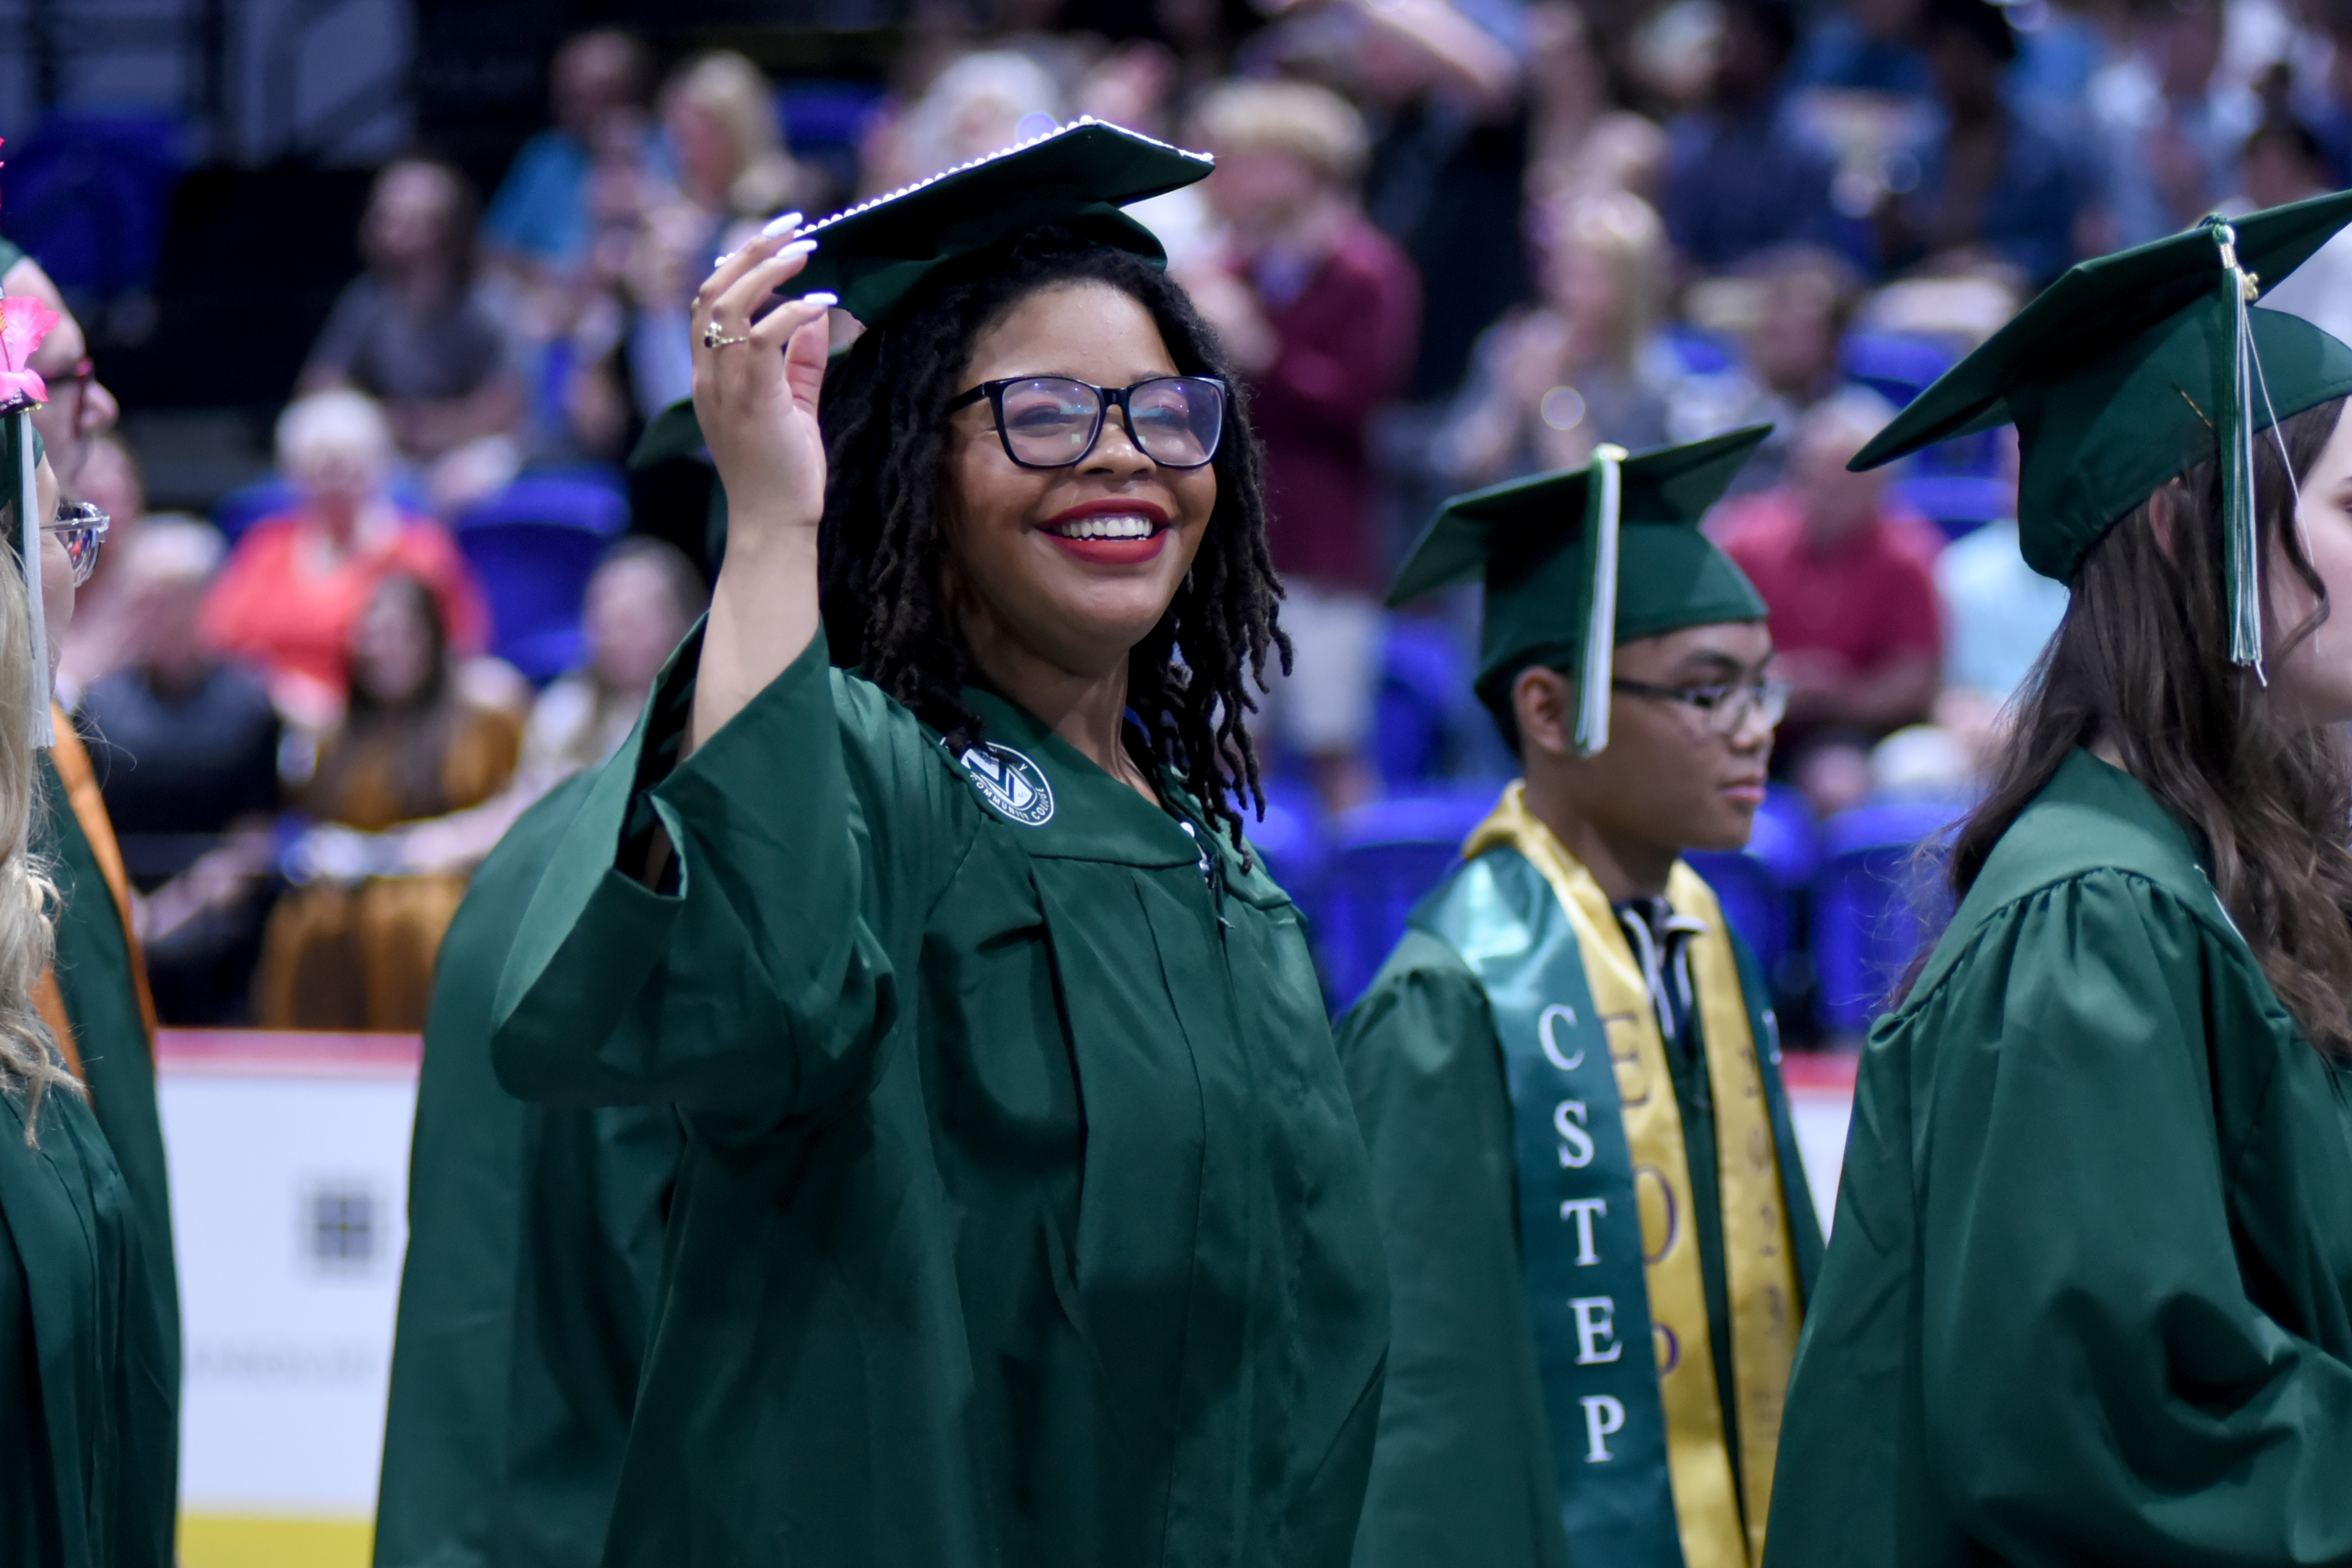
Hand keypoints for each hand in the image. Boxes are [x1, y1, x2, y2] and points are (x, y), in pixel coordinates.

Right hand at [688, 220, 835, 556]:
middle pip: (712, 290)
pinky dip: (791, 313)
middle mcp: (708, 376)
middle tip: (793, 225)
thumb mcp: (792, 406)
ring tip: (806, 250)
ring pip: (728, 305)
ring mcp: (724, 388)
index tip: (775, 237)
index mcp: (709, 375)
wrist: (774, 526)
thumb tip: (815, 314)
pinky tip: (821, 302)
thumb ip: (799, 360)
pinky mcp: (752, 401)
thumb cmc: (782, 473)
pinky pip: (761, 339)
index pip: (707, 301)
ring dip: (768, 270)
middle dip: (751, 250)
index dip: (737, 262)